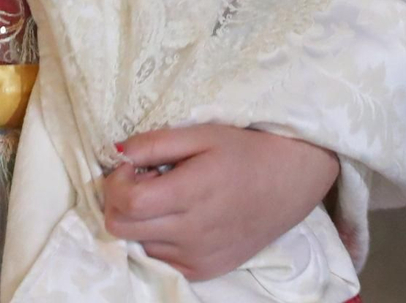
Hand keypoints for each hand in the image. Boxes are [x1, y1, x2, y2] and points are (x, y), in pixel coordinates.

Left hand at [101, 124, 339, 281]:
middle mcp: (191, 233)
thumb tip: (116, 151)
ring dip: (141, 220)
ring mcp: (197, 257)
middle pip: (121, 227)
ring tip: (168, 197)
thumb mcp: (200, 134)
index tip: (132, 166)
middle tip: (143, 180)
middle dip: (120, 200)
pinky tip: (179, 217)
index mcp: (189, 195)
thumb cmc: (244, 152)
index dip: (116, 181)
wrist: (290, 182)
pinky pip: (161, 259)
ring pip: (138, 243)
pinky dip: (158, 238)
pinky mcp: (204, 271)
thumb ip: (154, 144)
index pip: (125, 202)